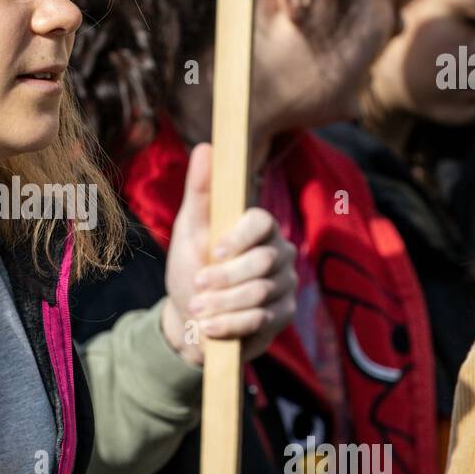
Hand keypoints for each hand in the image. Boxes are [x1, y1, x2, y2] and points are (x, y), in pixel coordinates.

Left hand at [160, 143, 296, 366]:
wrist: (192, 320)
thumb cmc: (192, 267)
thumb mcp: (189, 230)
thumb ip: (200, 191)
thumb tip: (206, 146)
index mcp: (258, 228)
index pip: (263, 222)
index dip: (241, 237)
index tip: (215, 250)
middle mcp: (279, 253)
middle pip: (262, 262)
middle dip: (225, 277)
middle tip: (197, 285)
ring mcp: (284, 285)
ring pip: (261, 293)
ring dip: (223, 303)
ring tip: (198, 309)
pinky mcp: (283, 315)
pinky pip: (262, 319)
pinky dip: (231, 324)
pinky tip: (210, 327)